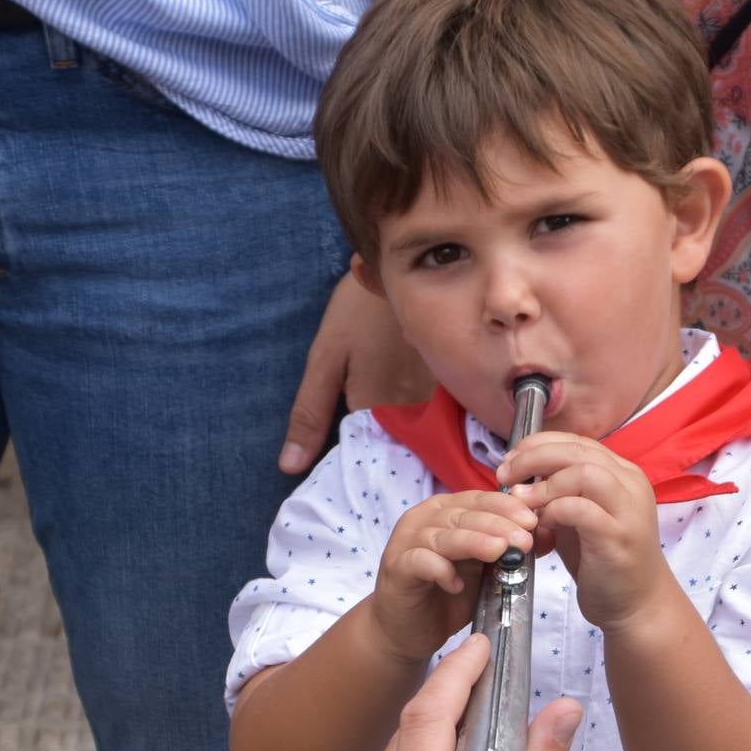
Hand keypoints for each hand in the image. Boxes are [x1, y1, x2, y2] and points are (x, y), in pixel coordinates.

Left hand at [282, 272, 433, 474]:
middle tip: (377, 473)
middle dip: (389, 465)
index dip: (356, 468)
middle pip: (399, 455)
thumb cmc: (357, 311)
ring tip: (406, 451)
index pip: (364, 461)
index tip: (349, 483)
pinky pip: (449, 424)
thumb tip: (289, 466)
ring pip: (427, 442)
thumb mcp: (325, 359)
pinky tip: (430, 426)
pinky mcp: (461, 387)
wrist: (406, 267)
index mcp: (373, 407)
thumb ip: (309, 414)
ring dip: (416, 449)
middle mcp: (414, 410)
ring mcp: (444, 399)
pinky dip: (438, 431)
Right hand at [371, 492, 539, 662]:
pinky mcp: (396, 567)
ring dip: (474, 542)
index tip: (533, 520)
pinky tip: (457, 584)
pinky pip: (420, 562)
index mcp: (447, 510)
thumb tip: (547, 536)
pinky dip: (440, 570)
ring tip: (499, 552)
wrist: (407, 628)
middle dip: (498, 526)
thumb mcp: (486, 571)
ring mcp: (407, 540)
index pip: (480, 499)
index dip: (508, 507)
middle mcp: (425, 518)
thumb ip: (510, 551)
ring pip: (444, 535)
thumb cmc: (447, 593)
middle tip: (524, 540)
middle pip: (464, 515)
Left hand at [499, 433, 673, 631]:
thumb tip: (519, 476)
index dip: (538, 445)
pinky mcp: (620, 537)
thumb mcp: (578, 517)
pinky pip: (582, 509)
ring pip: (584, 473)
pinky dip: (554, 510)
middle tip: (505, 475)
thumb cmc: (602, 560)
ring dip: (544, 484)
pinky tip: (540, 523)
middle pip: (577, 451)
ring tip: (519, 499)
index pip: (576, 442)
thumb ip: (558, 492)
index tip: (509, 460)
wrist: (636, 605)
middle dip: (533, 458)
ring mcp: (629, 509)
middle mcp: (631, 484)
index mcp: (622, 473)